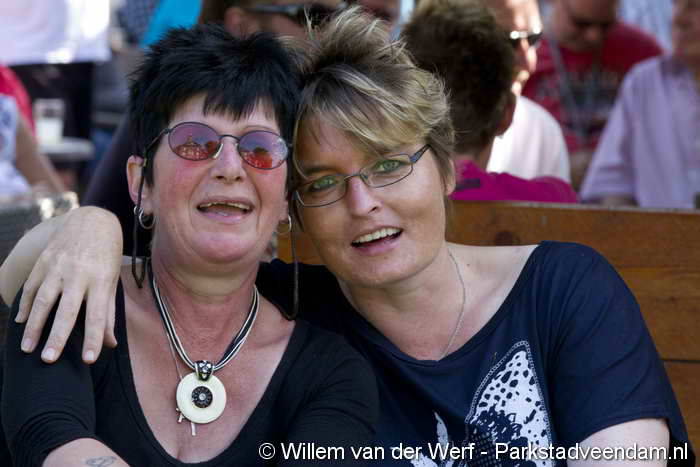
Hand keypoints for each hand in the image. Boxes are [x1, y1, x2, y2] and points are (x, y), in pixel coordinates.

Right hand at [15, 207, 122, 362]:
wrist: (92, 221)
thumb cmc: (106, 256)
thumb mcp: (112, 282)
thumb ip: (108, 313)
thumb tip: (110, 344)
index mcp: (101, 280)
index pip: (97, 314)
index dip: (92, 338)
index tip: (88, 360)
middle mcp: (79, 273)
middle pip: (66, 310)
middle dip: (57, 336)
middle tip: (48, 361)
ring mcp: (58, 266)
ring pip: (43, 300)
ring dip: (34, 326)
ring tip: (27, 348)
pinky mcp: (44, 261)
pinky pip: (32, 287)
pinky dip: (26, 305)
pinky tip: (20, 322)